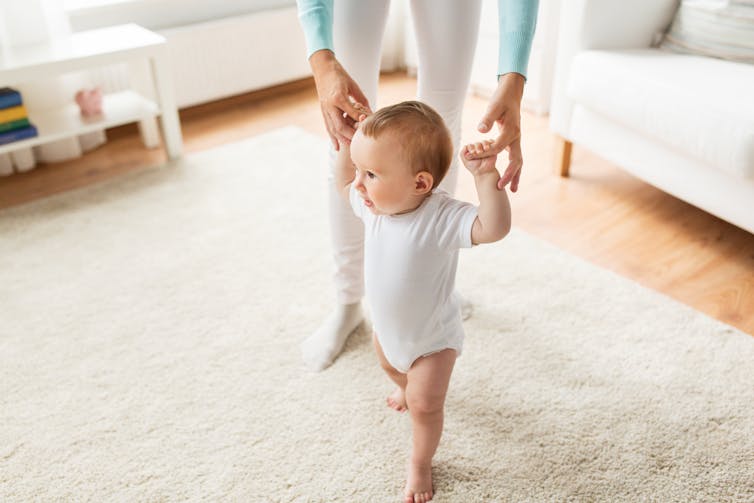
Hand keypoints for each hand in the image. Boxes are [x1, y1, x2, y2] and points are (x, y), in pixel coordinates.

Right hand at [309, 50, 371, 150]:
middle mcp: (330, 105)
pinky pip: (328, 127)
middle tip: (361, 143)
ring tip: (351, 148)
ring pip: (333, 129)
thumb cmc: (340, 75)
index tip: (368, 126)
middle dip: (351, 136)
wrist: (323, 68)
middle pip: (340, 126)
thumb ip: (361, 100)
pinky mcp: (323, 111)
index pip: (351, 113)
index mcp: (338, 97)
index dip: (360, 121)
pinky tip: (337, 147)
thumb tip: (369, 113)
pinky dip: (333, 138)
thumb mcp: (353, 85)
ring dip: (342, 140)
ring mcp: (325, 109)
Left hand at [461, 140, 499, 177]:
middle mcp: (478, 148)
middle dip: (477, 147)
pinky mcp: (492, 148)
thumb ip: (462, 154)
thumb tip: (465, 146)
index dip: (471, 148)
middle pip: (477, 143)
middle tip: (479, 152)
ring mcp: (485, 148)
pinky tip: (489, 147)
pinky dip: (490, 143)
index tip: (472, 152)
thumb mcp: (465, 162)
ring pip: (484, 142)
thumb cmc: (474, 167)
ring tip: (485, 149)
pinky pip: (492, 142)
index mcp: (472, 150)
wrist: (484, 172)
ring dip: (484, 144)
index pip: (470, 145)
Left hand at [473, 73, 524, 191]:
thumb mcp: (494, 106)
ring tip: (513, 190)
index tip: (473, 158)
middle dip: (509, 174)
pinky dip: (515, 169)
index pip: (497, 147)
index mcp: (511, 131)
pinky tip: (511, 178)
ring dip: (515, 175)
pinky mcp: (514, 141)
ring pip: (518, 161)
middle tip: (501, 187)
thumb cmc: (502, 99)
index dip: (485, 154)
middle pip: (515, 160)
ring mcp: (517, 140)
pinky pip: (516, 158)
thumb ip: (488, 118)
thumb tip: (481, 130)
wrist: (512, 93)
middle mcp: (516, 137)